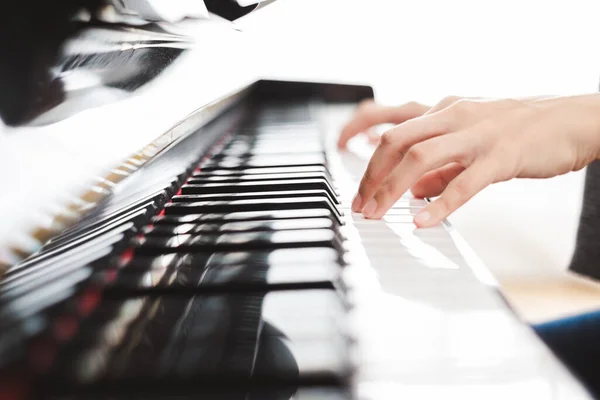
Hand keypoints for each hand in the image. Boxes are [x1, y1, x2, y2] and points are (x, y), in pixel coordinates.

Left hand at [346, 95, 599, 226]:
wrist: (572, 120)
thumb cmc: (520, 131)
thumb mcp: (470, 142)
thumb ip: (440, 166)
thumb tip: (412, 190)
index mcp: (445, 110)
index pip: (391, 117)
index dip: (360, 131)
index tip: (341, 148)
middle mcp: (454, 115)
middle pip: (396, 140)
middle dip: (371, 173)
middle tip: (359, 203)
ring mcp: (477, 134)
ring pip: (420, 157)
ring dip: (391, 188)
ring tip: (376, 214)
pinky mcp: (501, 156)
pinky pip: (463, 183)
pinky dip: (439, 204)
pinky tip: (422, 222)